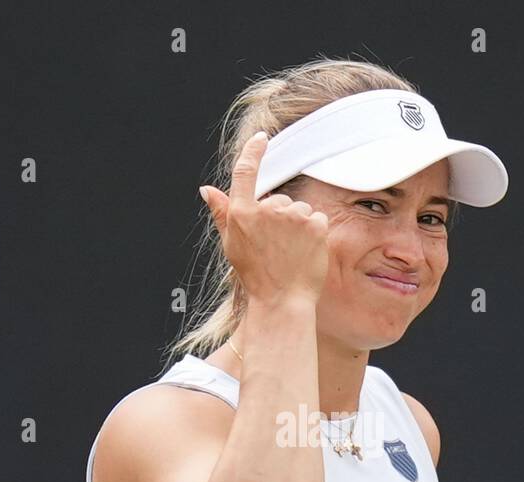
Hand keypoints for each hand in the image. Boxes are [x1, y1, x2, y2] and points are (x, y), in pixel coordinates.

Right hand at [199, 131, 328, 304]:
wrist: (281, 300)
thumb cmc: (255, 276)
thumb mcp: (231, 244)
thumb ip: (222, 212)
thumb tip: (206, 189)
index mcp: (242, 213)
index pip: (246, 171)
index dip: (253, 151)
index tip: (261, 139)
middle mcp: (267, 209)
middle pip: (278, 200)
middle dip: (279, 217)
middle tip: (275, 246)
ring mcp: (293, 216)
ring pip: (299, 209)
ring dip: (297, 225)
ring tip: (290, 251)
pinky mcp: (315, 224)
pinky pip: (316, 218)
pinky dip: (314, 232)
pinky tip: (305, 251)